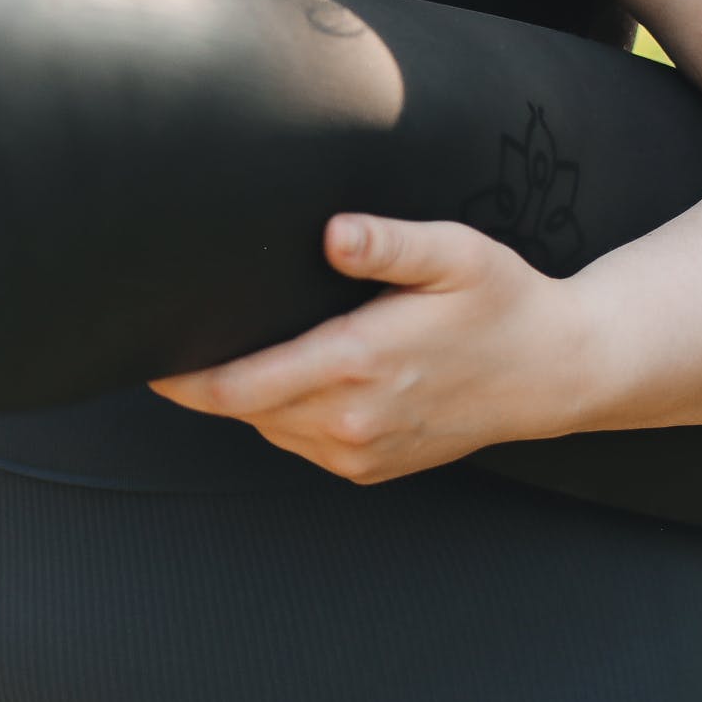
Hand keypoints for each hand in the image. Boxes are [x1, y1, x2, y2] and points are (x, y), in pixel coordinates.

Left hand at [149, 215, 602, 484]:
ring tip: (237, 349)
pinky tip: (294, 375)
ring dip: (246, 395)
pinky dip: (282, 414)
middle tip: (178, 334)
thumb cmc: (504, 302)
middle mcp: (351, 421)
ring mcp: (358, 453)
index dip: (182, 376)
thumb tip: (333, 234)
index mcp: (358, 364)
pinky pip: (298, 442)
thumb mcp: (455, 255)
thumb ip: (388, 244)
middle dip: (205, 379)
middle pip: (242, 408)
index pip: (238, 385)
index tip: (146, 354)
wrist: (555, 372)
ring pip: (266, 426)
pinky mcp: (368, 468)